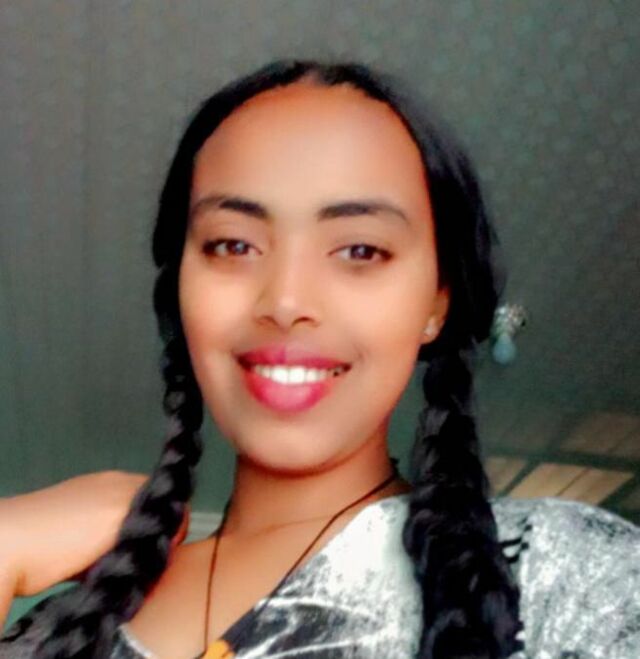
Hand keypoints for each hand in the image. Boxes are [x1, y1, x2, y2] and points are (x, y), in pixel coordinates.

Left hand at [0, 471, 188, 597]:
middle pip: (145, 519)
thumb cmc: (71, 529)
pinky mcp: (68, 537)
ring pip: (123, 537)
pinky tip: (95, 574)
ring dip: (124, 555)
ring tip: (116, 570)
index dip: (171, 523)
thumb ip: (156, 514)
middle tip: (141, 563)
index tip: (165, 548)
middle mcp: (108, 491)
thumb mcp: (123, 513)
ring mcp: (86, 513)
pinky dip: (103, 562)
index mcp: (124, 481)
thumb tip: (181, 525)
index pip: (165, 499)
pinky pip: (100, 549)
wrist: (13, 546)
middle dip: (147, 541)